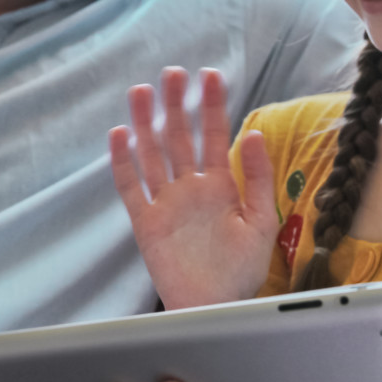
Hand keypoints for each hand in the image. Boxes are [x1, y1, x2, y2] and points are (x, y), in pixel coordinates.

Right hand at [109, 67, 279, 309]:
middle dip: (176, 104)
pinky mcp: (146, 222)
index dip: (213, 105)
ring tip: (139, 91)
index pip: (215, 135)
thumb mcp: (261, 222)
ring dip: (145, 123)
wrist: (215, 308)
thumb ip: (258, 178)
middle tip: (172, 73)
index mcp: (220, 185)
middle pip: (179, 137)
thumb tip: (254, 134)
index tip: (211, 75)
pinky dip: (123, 162)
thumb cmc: (241, 271)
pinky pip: (131, 188)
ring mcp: (166, 202)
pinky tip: (120, 136)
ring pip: (152, 154)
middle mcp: (190, 188)